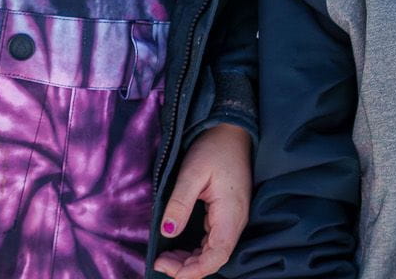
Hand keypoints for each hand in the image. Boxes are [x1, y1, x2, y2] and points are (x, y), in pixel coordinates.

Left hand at [153, 123, 251, 277]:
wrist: (231, 130)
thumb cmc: (214, 148)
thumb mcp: (192, 172)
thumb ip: (180, 203)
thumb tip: (168, 232)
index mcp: (230, 213)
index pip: (217, 256)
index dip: (194, 270)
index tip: (167, 268)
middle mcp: (236, 221)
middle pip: (214, 258)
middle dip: (187, 267)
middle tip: (159, 262)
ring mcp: (233, 218)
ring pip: (213, 252)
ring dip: (190, 260)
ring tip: (165, 257)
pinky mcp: (227, 214)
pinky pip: (213, 241)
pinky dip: (196, 249)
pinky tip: (179, 246)